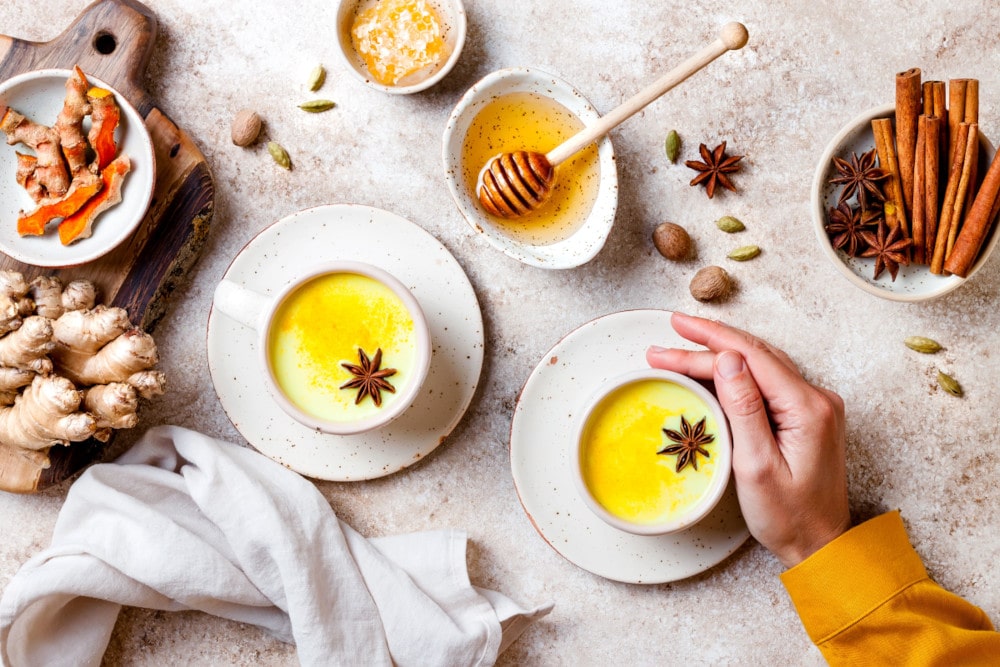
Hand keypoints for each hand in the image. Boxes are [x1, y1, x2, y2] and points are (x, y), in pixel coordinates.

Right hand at [646, 312, 850, 567]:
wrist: (821, 545)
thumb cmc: (789, 516)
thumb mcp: (757, 466)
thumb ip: (743, 408)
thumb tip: (728, 359)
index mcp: (807, 407)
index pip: (750, 359)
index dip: (709, 341)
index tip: (675, 330)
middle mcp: (816, 398)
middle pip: (755, 356)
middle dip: (708, 343)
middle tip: (669, 335)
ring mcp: (813, 406)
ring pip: (760, 364)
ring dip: (720, 353)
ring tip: (682, 346)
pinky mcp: (805, 416)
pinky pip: (767, 381)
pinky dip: (736, 371)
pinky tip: (713, 368)